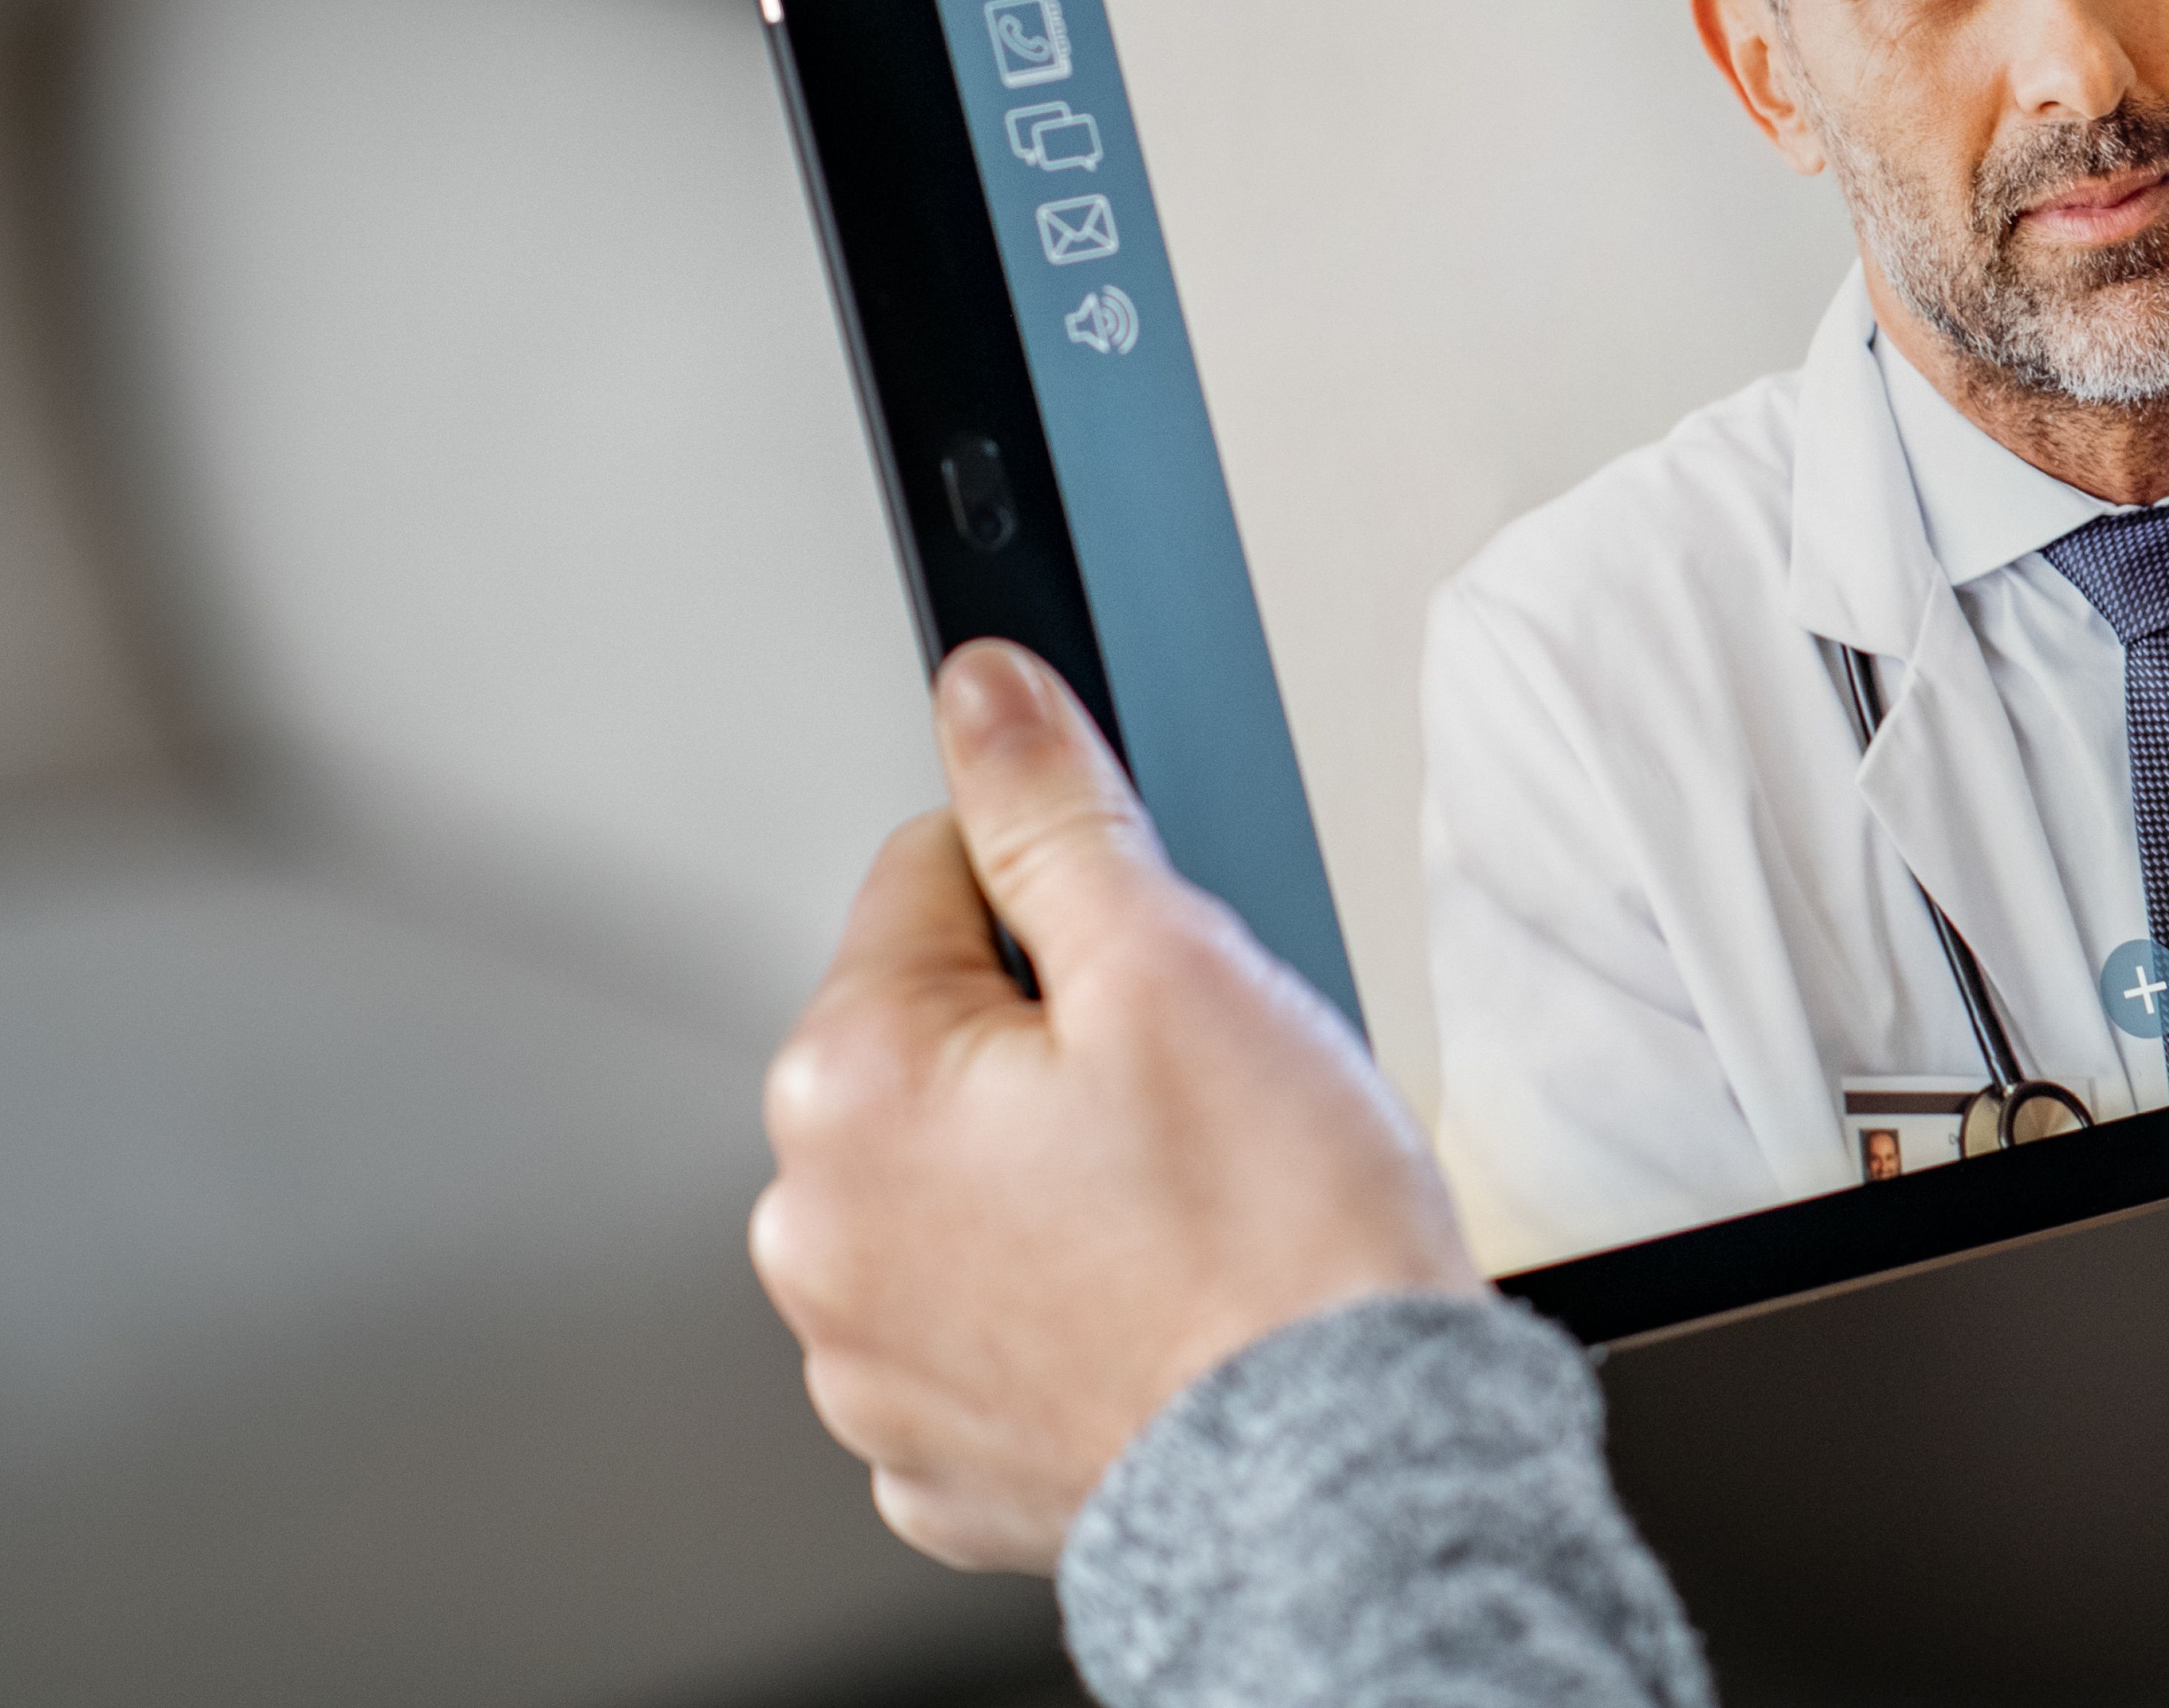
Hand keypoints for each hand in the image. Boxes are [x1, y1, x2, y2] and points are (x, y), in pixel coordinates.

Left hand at [751, 641, 1478, 1569]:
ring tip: (1187, 1203)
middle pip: (941, 1038)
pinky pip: (989, 1317)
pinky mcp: (942, 1453)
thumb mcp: (1175, 957)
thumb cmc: (1277, 1243)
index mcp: (848, 1088)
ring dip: (1053, 1170)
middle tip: (1189, 1090)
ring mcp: (872, 1363)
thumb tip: (982, 694)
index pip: (931, 878)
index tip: (1146, 963)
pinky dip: (1063, 1299)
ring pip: (965, 1179)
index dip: (1066, 896)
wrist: (1348, 1474)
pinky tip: (1156, 1297)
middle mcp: (820, 1235)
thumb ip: (1052, 808)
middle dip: (1054, 1037)